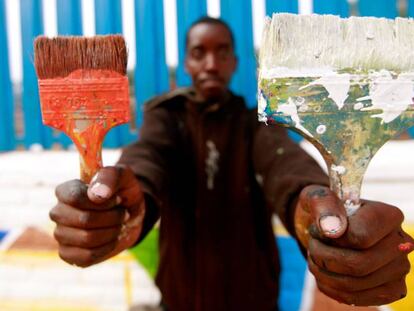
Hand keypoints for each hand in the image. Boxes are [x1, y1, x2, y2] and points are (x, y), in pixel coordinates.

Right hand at [50, 165, 145, 266]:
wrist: (131, 215)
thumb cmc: (123, 192)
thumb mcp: (123, 176)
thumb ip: (110, 176)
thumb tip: (96, 194)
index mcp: (66, 191)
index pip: (75, 198)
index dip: (102, 202)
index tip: (117, 199)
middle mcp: (59, 212)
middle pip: (84, 220)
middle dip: (112, 217)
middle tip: (122, 213)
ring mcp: (61, 235)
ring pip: (87, 238)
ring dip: (111, 232)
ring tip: (118, 225)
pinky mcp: (69, 254)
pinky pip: (86, 256)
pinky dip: (106, 248)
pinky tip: (112, 239)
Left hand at [295, 185, 413, 305]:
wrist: (329, 227)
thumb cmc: (325, 211)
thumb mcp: (316, 196)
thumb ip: (323, 204)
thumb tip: (333, 228)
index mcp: (388, 215)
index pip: (360, 237)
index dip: (332, 237)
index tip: (321, 229)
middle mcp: (401, 243)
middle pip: (358, 265)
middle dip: (323, 257)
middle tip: (313, 245)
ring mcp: (399, 269)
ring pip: (354, 284)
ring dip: (323, 273)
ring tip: (315, 257)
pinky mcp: (390, 289)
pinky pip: (355, 298)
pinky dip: (330, 287)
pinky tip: (324, 272)